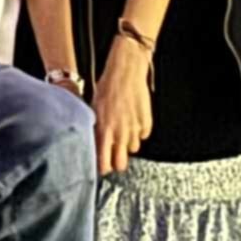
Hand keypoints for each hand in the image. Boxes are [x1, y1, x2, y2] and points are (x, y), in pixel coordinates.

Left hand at [92, 35, 156, 176]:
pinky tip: (132, 119)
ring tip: (123, 129)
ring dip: (128, 143)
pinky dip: (138, 130)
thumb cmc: (106, 88)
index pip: (104, 163)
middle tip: (114, 154)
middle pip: (121, 164)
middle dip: (117, 161)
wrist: (125, 73)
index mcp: (104, 131)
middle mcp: (120, 134)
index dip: (103, 168)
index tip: (102, 167)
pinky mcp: (146, 123)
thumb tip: (94, 144)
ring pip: (133, 148)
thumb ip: (96, 129)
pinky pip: (142, 135)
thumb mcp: (94, 110)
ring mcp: (135, 129)